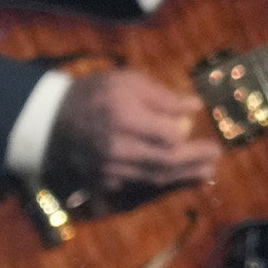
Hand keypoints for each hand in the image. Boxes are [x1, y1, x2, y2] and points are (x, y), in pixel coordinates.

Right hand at [47, 69, 221, 196]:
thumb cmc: (95, 94)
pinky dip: (160, 182)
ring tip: (206, 171)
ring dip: (183, 176)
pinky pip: (138, 185)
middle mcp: (118, 149)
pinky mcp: (102, 181)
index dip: (184, 134)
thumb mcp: (128, 81)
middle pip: (165, 161)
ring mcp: (109, 169)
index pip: (168, 135)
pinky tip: (179, 178)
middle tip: (216, 156)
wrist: (51, 120)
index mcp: (125, 119)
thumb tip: (195, 107)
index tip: (195, 128)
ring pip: (154, 177)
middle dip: (194, 160)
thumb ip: (163, 97)